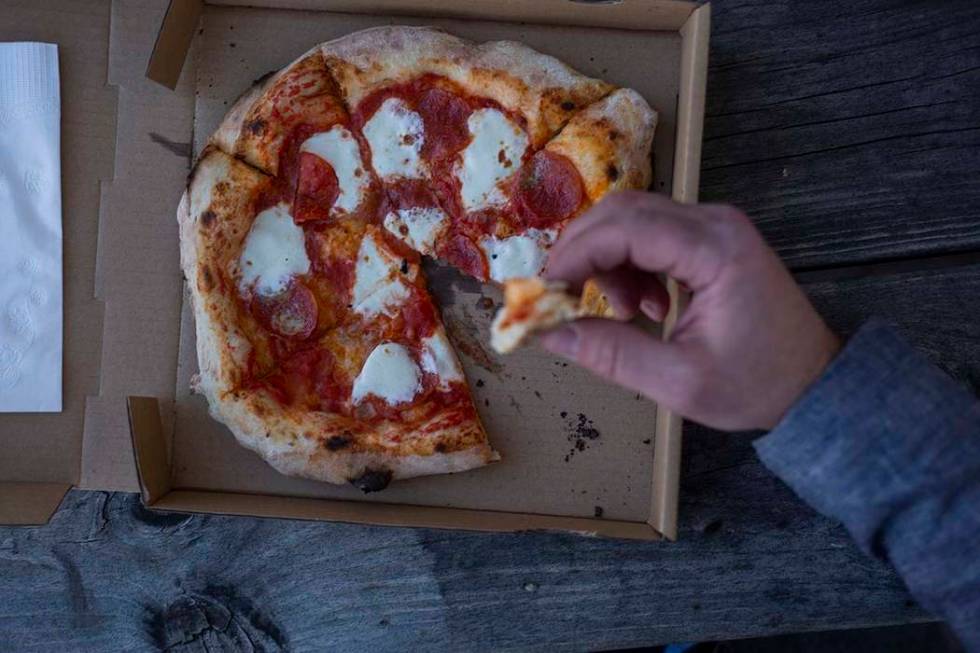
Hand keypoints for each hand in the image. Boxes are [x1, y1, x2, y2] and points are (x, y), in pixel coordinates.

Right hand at [540, 191, 839, 430]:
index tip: (545, 292)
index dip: (574, 255)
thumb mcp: (678, 381)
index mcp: (715, 249)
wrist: (815, 382)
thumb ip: (610, 353)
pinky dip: (628, 265)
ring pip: (631, 220)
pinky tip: (644, 307)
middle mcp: (714, 223)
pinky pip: (650, 235)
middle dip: (581, 253)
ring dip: (606, 261)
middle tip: (563, 300)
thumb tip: (547, 333)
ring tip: (621, 313)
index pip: (624, 228)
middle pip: (622, 211)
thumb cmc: (756, 385)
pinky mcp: (710, 239)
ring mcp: (714, 226)